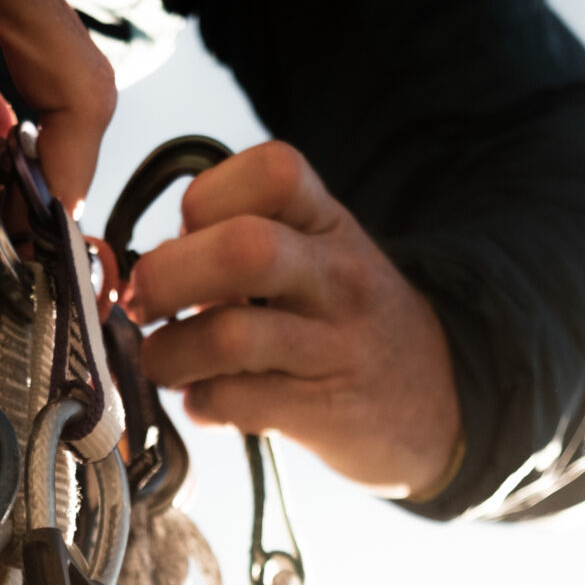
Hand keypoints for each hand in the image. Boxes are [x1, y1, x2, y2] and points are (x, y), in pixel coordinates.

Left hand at [120, 142, 461, 498]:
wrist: (441, 398)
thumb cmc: (349, 321)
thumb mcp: (321, 257)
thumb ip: (243, 244)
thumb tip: (146, 268)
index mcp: (330, 223)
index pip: (271, 172)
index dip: (205, 198)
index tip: (183, 233)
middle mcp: (338, 277)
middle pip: (242, 250)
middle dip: (167, 275)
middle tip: (143, 302)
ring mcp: (333, 347)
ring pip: (230, 335)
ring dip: (170, 353)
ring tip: (166, 362)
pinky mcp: (321, 412)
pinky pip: (237, 401)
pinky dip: (200, 402)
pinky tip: (205, 399)